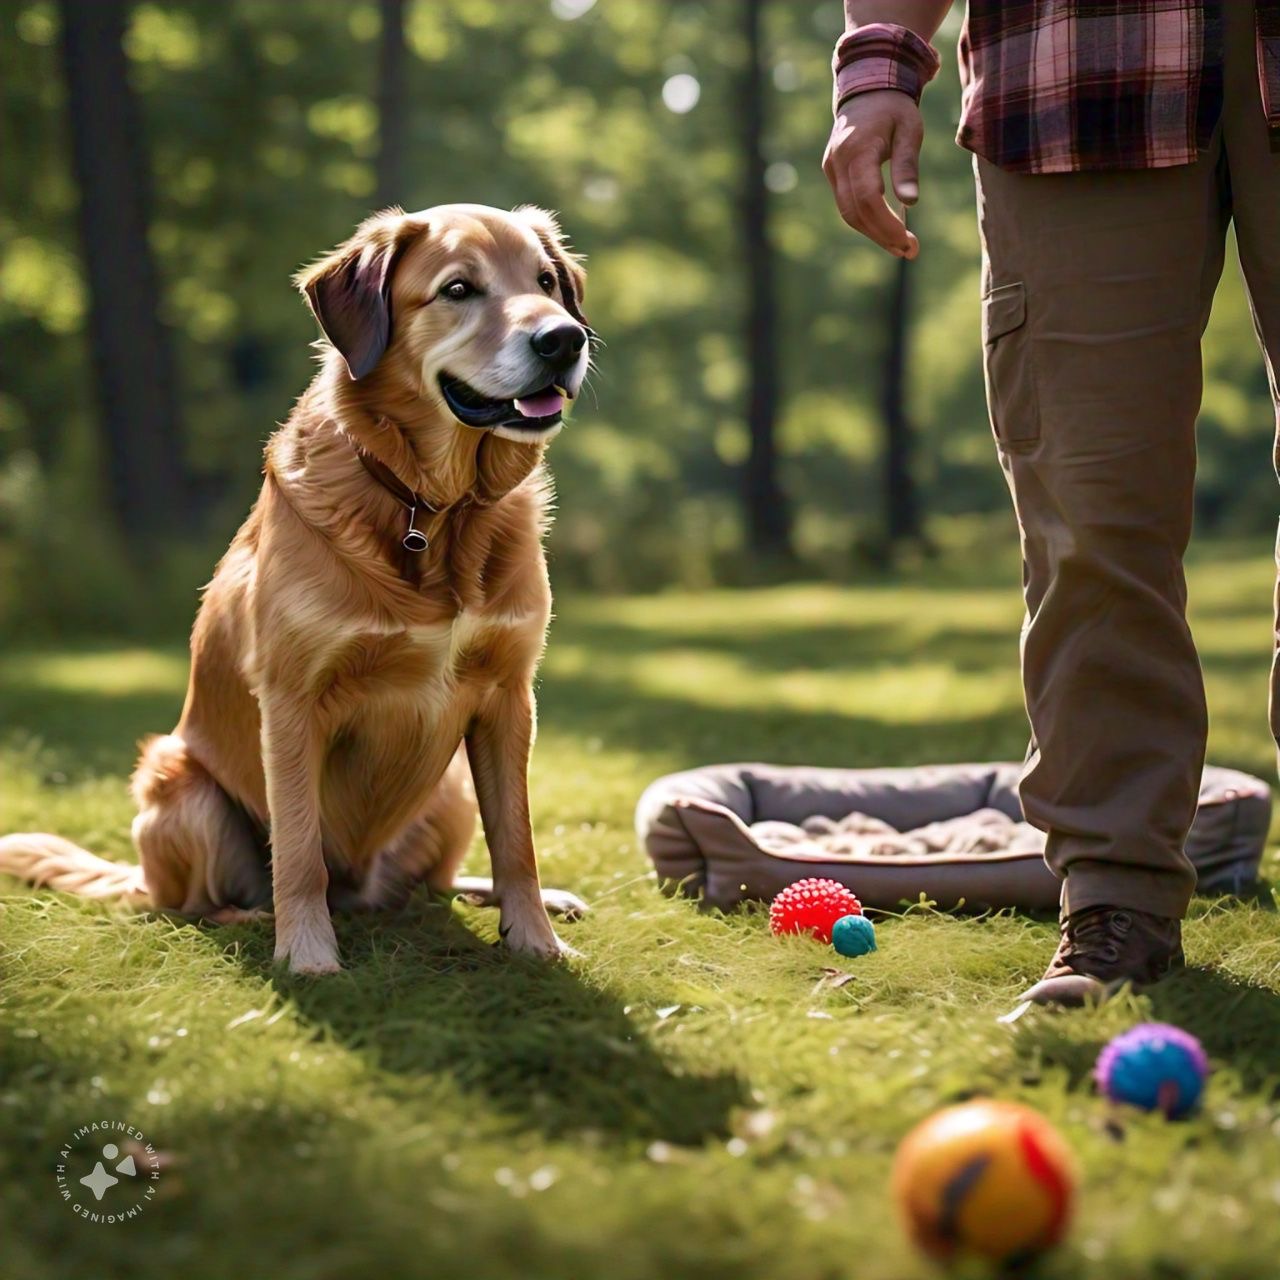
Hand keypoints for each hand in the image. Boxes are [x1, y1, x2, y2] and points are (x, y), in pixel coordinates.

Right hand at [822, 90, 923, 257]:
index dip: (887, 224)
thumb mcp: (910, 130)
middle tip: (910, 252)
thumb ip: (907, 166)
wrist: (866, 88)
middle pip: (856, 212)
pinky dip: (866, 221)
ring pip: (849, 213)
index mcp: (858, 150)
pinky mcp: (832, 173)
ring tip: (901, 247)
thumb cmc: (894, 108)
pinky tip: (887, 229)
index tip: (908, 240)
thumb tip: (910, 203)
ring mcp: (831, 169)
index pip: (868, 198)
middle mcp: (838, 162)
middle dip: (882, 235)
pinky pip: (847, 205)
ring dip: (874, 233)